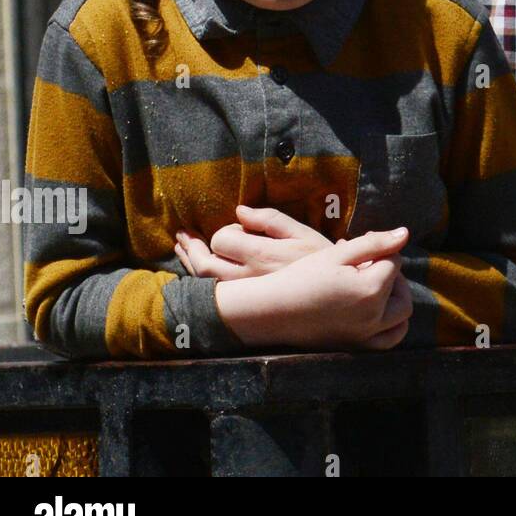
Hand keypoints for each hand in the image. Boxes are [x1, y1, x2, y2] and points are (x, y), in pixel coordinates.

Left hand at [175, 205, 333, 279]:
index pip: (222, 239)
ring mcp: (245, 294)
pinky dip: (200, 278)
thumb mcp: (302, 232)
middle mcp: (248, 279)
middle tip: (183, 234)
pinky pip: (214, 293)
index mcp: (262, 256)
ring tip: (182, 246)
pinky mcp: (246, 305)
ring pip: (205, 281)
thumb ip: (270, 219)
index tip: (241, 227)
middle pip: (205, 264)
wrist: (333, 293)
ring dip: (190, 261)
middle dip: (191, 247)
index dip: (227, 228)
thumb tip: (240, 210)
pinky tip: (197, 267)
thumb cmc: (320, 259)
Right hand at [214, 228, 412, 350]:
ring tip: (379, 287)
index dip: (381, 250)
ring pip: (400, 320)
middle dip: (393, 276)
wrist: (271, 310)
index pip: (394, 264)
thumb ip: (375, 244)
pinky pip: (386, 340)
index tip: (362, 244)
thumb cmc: (302, 277)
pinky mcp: (356, 348)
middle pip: (402, 293)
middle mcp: (373, 317)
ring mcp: (365, 336)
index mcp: (371, 290)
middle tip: (372, 265)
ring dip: (397, 302)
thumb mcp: (338, 254)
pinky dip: (390, 326)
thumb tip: (405, 233)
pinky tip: (376, 310)